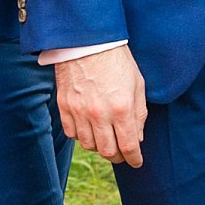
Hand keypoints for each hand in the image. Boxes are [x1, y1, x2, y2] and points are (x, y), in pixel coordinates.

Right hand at [55, 47, 147, 165]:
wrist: (87, 42)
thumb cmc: (116, 60)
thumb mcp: (137, 84)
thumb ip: (139, 114)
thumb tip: (137, 138)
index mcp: (121, 108)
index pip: (128, 146)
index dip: (134, 159)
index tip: (136, 162)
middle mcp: (99, 114)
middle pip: (108, 151)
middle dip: (118, 156)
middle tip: (122, 153)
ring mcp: (79, 112)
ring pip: (89, 146)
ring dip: (100, 146)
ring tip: (106, 138)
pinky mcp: (64, 107)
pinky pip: (72, 134)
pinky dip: (82, 136)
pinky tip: (89, 128)